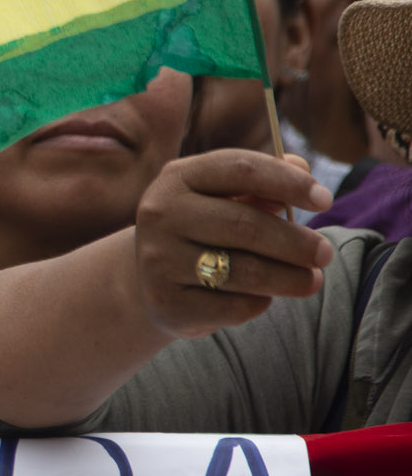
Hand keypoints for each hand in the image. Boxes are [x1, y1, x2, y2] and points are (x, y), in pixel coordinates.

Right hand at [131, 151, 335, 338]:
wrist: (149, 281)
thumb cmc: (202, 232)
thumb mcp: (223, 199)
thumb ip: (261, 182)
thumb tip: (302, 169)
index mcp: (177, 178)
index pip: (240, 169)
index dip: (288, 182)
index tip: (326, 200)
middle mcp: (161, 214)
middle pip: (246, 225)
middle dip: (296, 242)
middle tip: (325, 254)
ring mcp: (159, 259)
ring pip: (244, 271)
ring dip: (289, 278)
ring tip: (311, 280)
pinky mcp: (167, 302)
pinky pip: (233, 306)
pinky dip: (259, 302)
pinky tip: (263, 296)